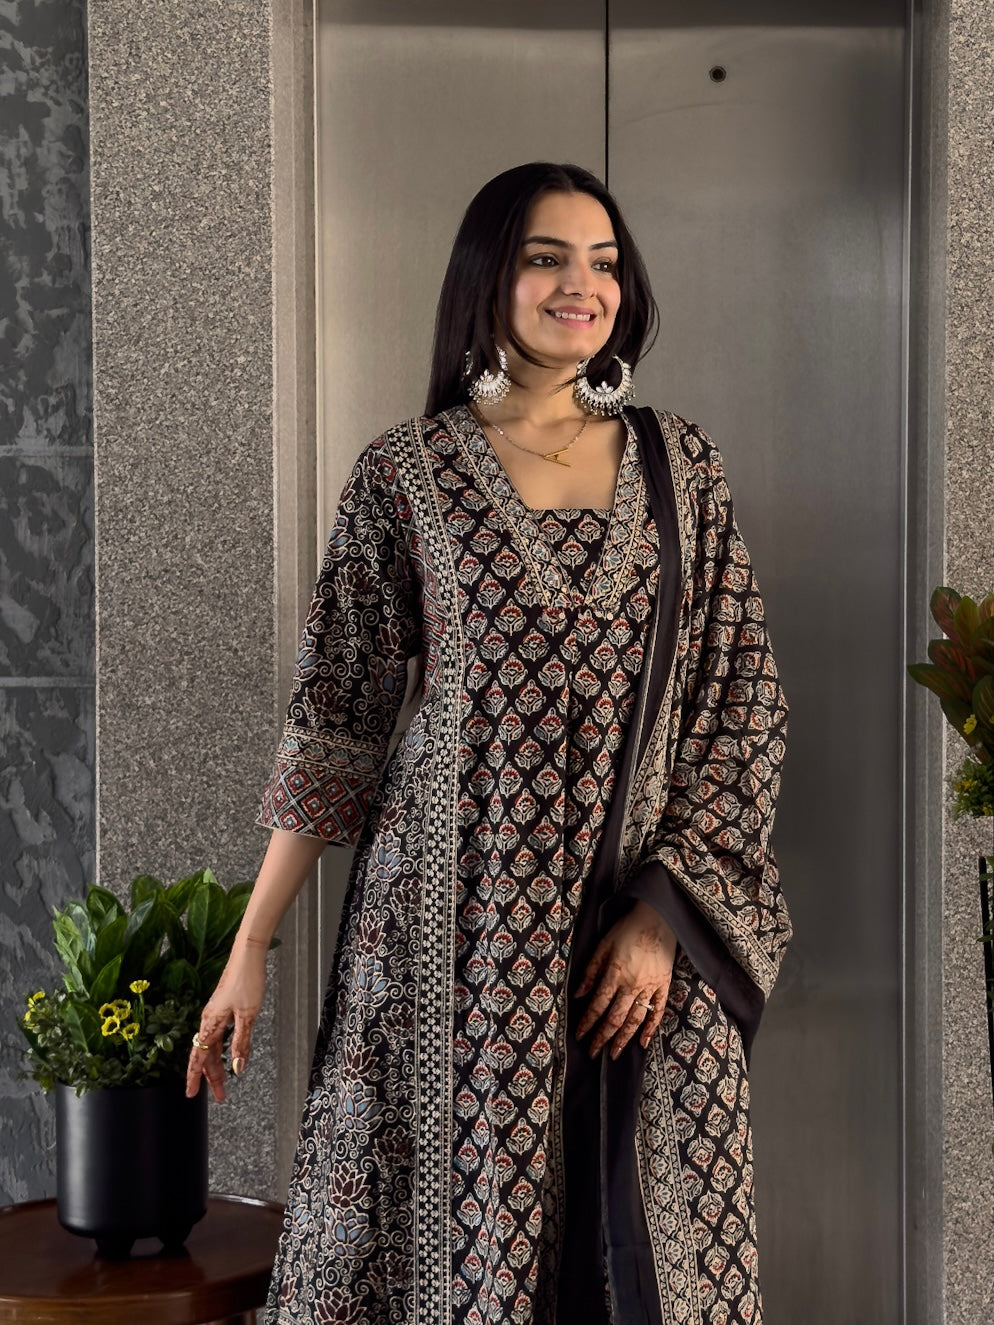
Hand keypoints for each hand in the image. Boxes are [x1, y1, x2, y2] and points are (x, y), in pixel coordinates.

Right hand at [185, 938, 267, 1101]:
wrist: (248, 955)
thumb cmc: (247, 980)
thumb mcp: (248, 1015)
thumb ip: (241, 1042)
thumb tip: (238, 1068)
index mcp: (211, 1022)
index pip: (199, 1057)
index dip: (195, 1077)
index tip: (191, 1095)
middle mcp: (209, 1019)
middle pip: (206, 1054)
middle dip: (212, 1077)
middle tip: (220, 1096)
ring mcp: (215, 1013)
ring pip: (212, 1045)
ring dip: (217, 1064)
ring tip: (225, 1081)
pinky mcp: (222, 1007)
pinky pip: (217, 1035)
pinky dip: (221, 1049)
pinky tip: (228, 1054)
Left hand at [575, 900, 676, 1059]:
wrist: (658, 918)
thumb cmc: (627, 929)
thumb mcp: (603, 945)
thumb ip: (590, 971)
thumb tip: (577, 994)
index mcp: (614, 974)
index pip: (597, 1005)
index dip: (587, 1022)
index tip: (579, 1036)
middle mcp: (632, 985)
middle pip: (615, 1018)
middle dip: (602, 1038)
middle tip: (593, 1054)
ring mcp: (650, 988)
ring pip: (635, 1020)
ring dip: (624, 1039)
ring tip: (614, 1054)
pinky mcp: (664, 987)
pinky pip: (658, 1012)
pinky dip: (651, 1028)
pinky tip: (643, 1042)